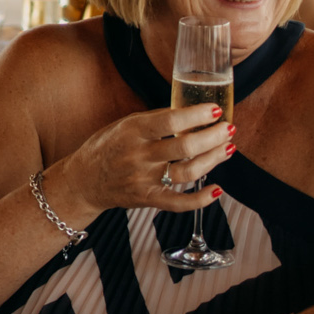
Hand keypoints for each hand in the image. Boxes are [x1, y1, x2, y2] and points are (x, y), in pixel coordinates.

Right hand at [46, 100, 230, 222]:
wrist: (83, 181)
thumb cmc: (106, 148)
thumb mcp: (124, 125)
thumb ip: (154, 121)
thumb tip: (190, 113)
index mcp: (133, 131)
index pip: (170, 121)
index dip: (196, 115)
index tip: (216, 109)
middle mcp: (138, 155)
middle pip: (184, 147)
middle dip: (213, 137)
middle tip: (229, 129)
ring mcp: (143, 180)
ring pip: (187, 172)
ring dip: (213, 160)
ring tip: (228, 149)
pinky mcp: (147, 199)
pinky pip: (178, 203)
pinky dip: (200, 199)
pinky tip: (217, 189)